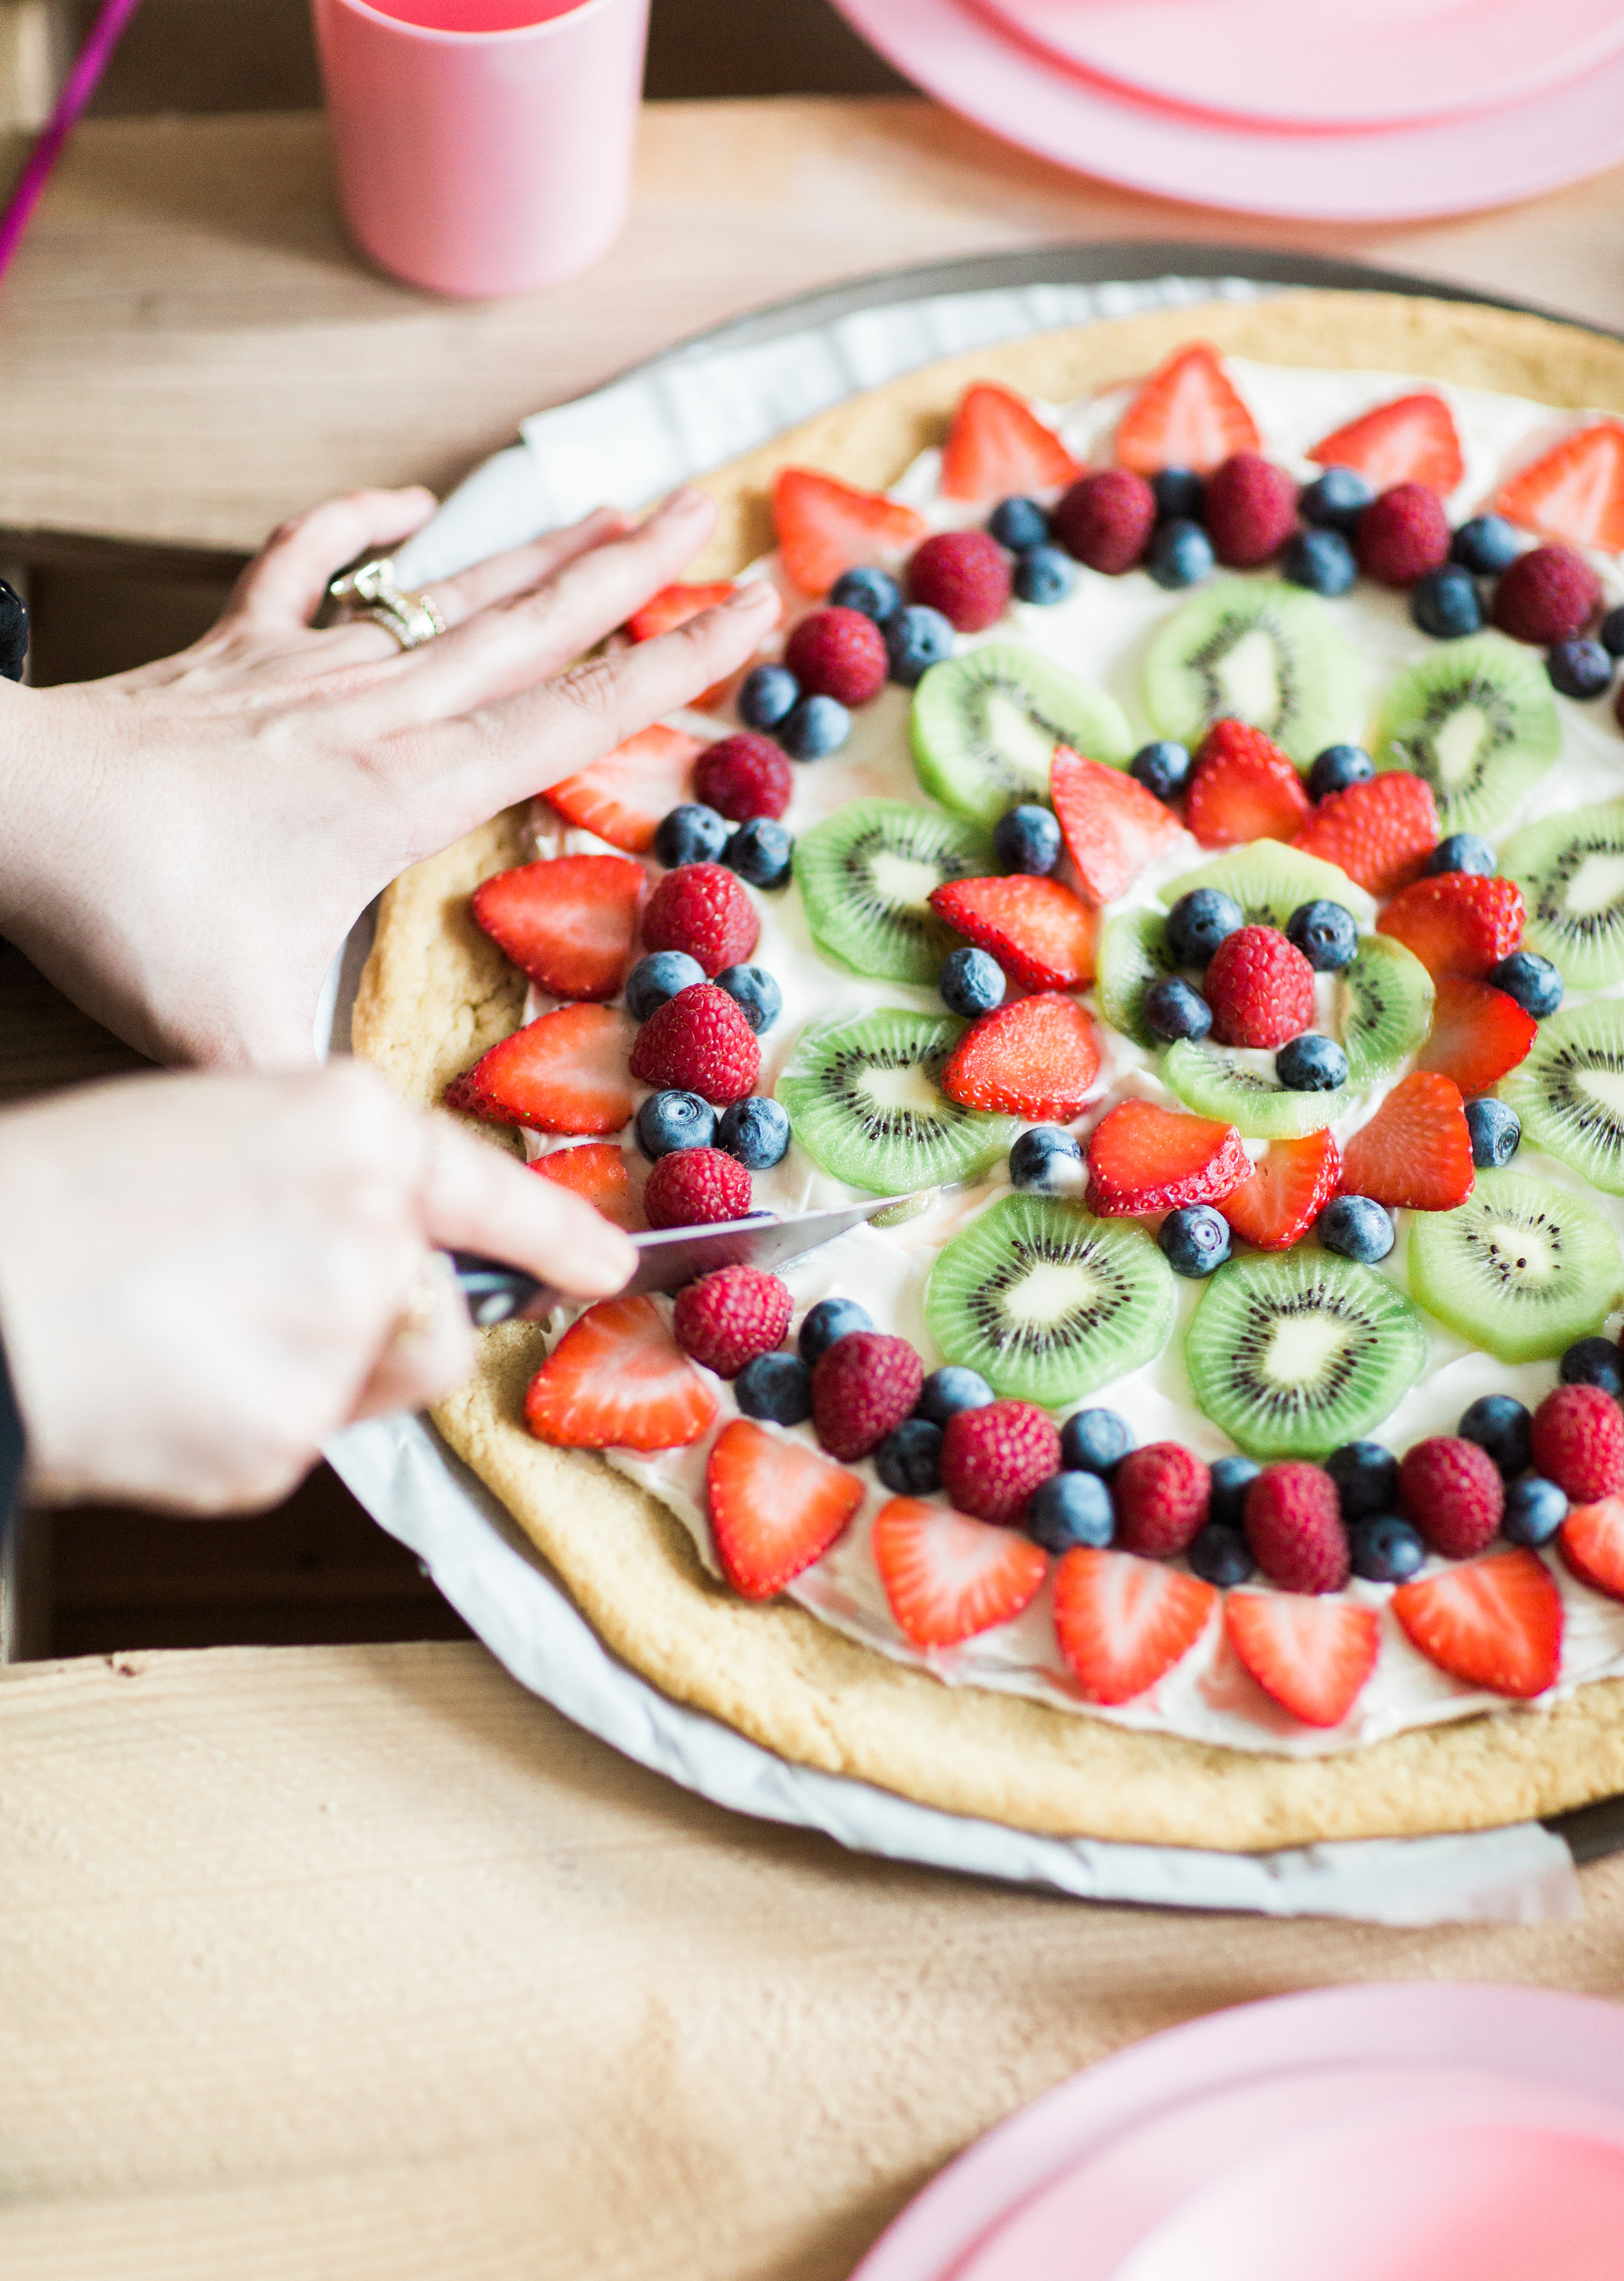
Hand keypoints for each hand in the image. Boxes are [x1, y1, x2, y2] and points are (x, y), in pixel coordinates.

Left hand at [0, 486, 777, 1066]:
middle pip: (531, 633)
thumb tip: (424, 1197)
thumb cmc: (126, 913)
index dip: (673, 668)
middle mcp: (374, 714)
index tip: (753, 612)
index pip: (567, 720)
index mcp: (401, 795)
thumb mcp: (237, 1037)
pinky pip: (309, 568)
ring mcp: (303, 669)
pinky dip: (364, 532)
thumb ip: (334, 1105)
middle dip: (635, 576)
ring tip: (622, 511)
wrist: (4, 807)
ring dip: (542, 554)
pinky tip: (412, 513)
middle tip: (715, 518)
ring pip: (450, 598)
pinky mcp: (234, 649)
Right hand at [0, 1063, 634, 1511]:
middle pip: (432, 1295)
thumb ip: (318, 1172)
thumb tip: (382, 1231)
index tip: (612, 1265)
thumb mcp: (204, 1125)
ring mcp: (344, 1334)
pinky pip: (308, 1432)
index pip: (487, 1188)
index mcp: (352, 1125)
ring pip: (379, 1369)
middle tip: (241, 1293)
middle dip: (367, 1308)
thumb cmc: (61, 1193)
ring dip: (318, 1365)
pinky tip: (172, 1383)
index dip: (555, 1231)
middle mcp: (376, 1224)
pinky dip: (251, 1420)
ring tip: (194, 1335)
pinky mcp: (295, 1432)